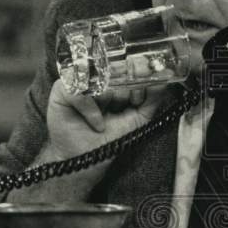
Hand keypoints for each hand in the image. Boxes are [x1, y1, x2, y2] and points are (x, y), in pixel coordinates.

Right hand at [44, 79, 167, 161]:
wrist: (84, 160)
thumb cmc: (108, 140)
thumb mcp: (138, 118)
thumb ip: (152, 98)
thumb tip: (165, 76)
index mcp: (115, 82)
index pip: (129, 66)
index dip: (139, 75)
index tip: (144, 87)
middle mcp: (97, 78)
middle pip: (116, 69)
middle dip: (126, 89)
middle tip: (125, 106)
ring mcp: (79, 82)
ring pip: (100, 77)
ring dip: (108, 100)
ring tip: (107, 119)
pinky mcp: (62, 90)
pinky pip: (80, 90)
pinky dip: (91, 108)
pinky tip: (96, 123)